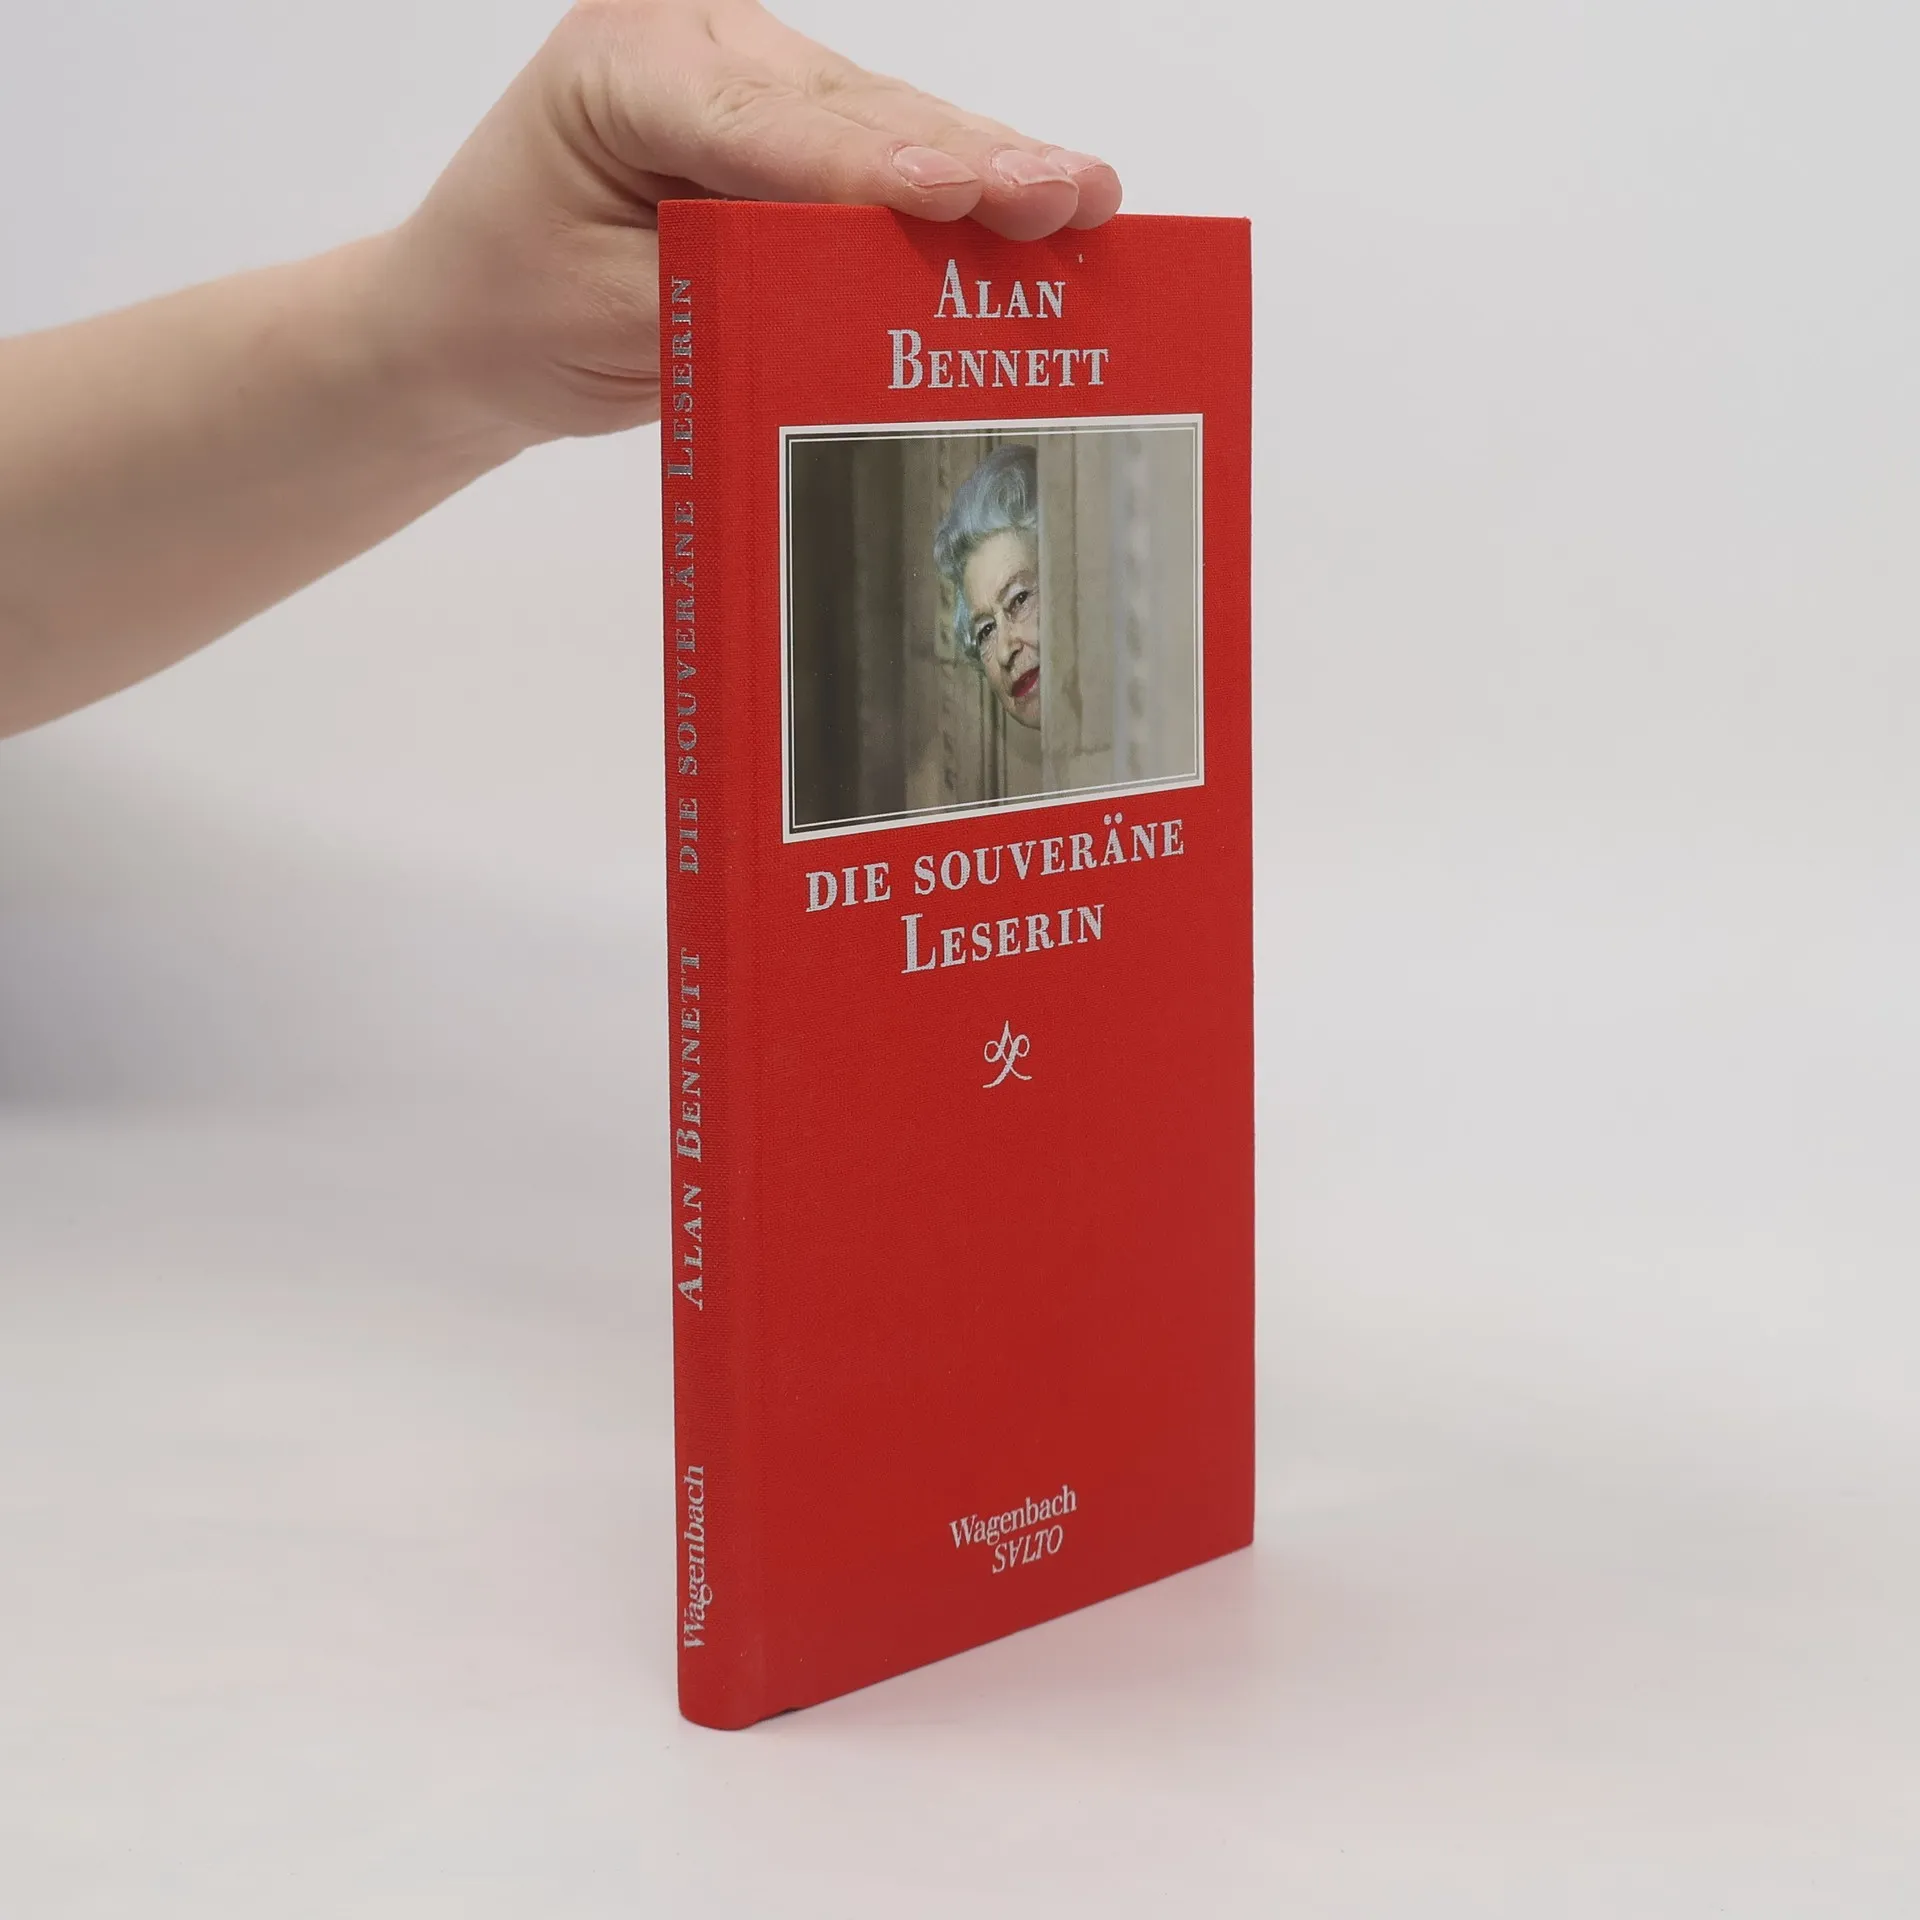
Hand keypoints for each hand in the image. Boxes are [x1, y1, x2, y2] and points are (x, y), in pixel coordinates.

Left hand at [374, 0, 1123, 445]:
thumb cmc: (510, 307)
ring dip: (988, 171)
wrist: (466, 320)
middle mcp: (694, 46)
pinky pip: (878, 161)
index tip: (963, 194)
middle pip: (853, 112)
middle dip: (969, 160)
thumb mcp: (609, 314)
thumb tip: (860, 296)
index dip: (874, 166)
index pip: (766, 124)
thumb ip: (733, 292)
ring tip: (1085, 198)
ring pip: (885, 127)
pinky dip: (957, 194)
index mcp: (624, 62)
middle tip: (1072, 194)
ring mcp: (746, 81)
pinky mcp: (782, 133)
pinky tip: (1038, 206)